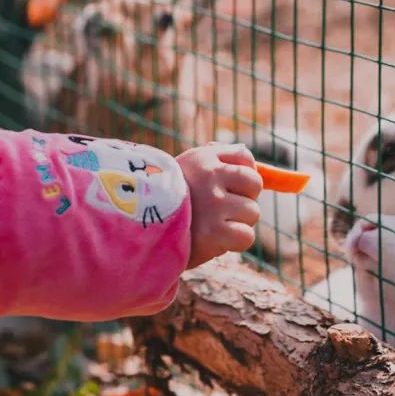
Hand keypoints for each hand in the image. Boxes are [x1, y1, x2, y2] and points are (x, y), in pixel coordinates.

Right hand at [177, 143, 262, 268]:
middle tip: (221, 209)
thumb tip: (246, 152)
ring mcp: (212, 203)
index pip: (246, 158)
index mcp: (202, 158)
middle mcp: (209, 176)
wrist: (139, 231)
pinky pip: (246, 236)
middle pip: (254, 184)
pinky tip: (215, 240)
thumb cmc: (168, 201)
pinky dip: (234, 242)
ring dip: (238, 223)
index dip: (243, 177)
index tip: (228, 188)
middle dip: (244, 199)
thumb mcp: (187, 169)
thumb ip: (217, 157)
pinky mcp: (213, 232)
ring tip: (212, 226)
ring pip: (252, 212)